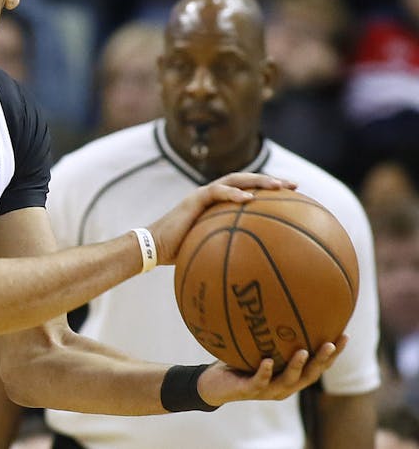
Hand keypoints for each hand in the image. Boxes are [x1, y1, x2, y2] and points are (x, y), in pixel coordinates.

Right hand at [147, 172, 294, 263]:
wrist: (154, 248)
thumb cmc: (181, 253)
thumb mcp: (211, 250)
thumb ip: (231, 249)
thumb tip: (259, 270)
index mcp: (219, 205)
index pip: (248, 190)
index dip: (270, 190)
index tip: (294, 196)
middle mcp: (213, 195)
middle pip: (246, 180)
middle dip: (271, 180)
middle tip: (295, 186)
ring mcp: (203, 195)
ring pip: (235, 179)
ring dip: (257, 180)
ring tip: (277, 186)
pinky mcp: (194, 199)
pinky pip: (216, 192)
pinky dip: (233, 193)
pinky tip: (249, 199)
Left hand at [198, 336, 345, 405]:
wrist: (213, 385)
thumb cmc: (237, 362)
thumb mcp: (256, 345)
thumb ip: (269, 332)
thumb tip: (277, 300)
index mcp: (290, 376)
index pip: (317, 365)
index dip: (332, 354)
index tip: (344, 335)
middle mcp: (284, 386)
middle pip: (310, 375)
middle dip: (323, 360)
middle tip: (332, 343)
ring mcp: (268, 390)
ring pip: (288, 380)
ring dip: (297, 366)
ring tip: (304, 351)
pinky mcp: (248, 391)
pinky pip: (259, 382)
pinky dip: (264, 372)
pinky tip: (267, 361)